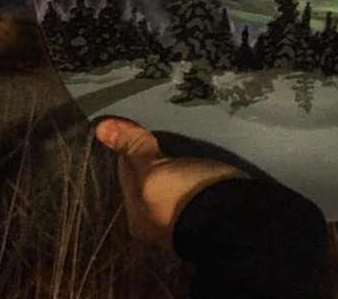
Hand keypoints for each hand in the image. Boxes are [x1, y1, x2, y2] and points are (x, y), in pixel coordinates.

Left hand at [94, 117, 249, 251]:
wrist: (236, 220)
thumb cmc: (185, 198)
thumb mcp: (155, 172)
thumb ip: (133, 150)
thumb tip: (101, 128)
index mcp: (137, 215)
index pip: (126, 169)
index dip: (129, 142)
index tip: (138, 117)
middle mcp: (157, 218)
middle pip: (150, 175)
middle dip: (154, 151)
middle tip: (162, 120)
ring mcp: (185, 213)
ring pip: (173, 176)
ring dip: (177, 156)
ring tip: (183, 131)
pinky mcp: (210, 204)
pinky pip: (194, 178)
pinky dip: (195, 163)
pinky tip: (201, 151)